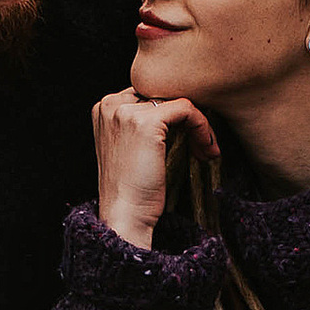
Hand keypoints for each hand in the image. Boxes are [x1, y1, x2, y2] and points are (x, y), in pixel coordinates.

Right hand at [93, 86, 218, 249]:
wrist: (124, 215)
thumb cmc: (130, 189)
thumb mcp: (129, 147)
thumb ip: (142, 122)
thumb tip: (180, 108)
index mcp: (103, 108)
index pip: (147, 93)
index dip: (172, 113)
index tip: (188, 137)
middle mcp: (110, 105)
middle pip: (162, 93)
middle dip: (186, 118)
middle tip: (201, 144)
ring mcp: (125, 112)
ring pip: (177, 100)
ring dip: (198, 124)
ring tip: (204, 150)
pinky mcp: (146, 123)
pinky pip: (186, 109)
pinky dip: (202, 127)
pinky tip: (207, 150)